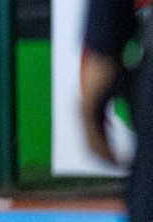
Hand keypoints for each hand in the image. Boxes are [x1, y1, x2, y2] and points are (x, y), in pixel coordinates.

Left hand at [80, 48, 124, 164]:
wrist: (107, 52)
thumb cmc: (120, 70)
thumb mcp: (129, 95)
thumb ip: (132, 113)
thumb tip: (137, 130)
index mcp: (92, 110)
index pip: (97, 138)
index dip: (109, 153)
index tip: (121, 164)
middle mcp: (83, 112)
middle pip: (92, 145)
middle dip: (107, 160)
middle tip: (121, 170)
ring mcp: (83, 110)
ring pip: (92, 143)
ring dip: (107, 157)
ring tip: (121, 167)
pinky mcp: (87, 107)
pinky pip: (94, 134)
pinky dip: (106, 148)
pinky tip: (116, 157)